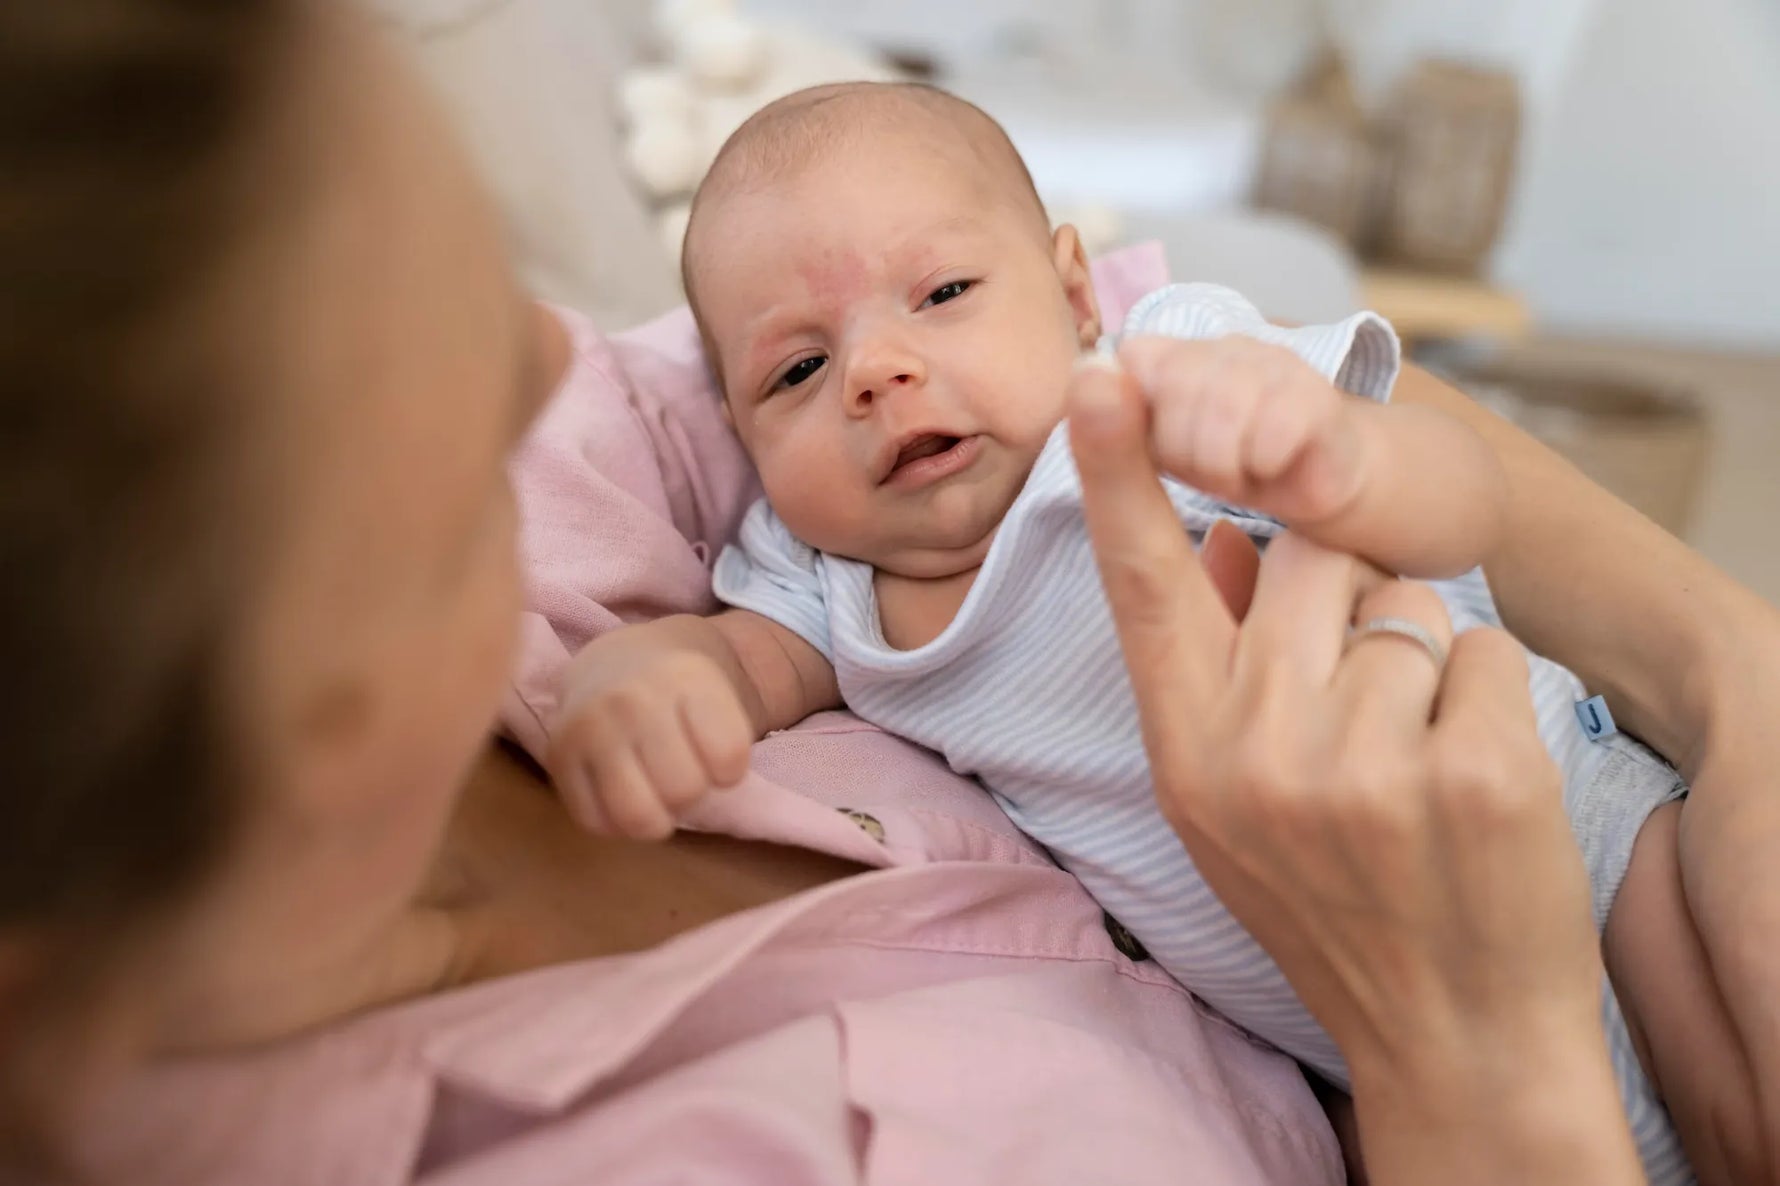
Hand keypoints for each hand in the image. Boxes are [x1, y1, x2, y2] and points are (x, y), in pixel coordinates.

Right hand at [548, 637, 752, 838]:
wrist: (615, 663)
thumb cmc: (679, 694)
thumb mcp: (719, 696)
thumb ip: (731, 742)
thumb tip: (715, 794)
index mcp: (685, 677)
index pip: (729, 757)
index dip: (729, 772)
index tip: (716, 755)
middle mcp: (633, 698)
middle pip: (684, 790)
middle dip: (691, 793)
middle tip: (681, 771)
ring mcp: (590, 725)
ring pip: (638, 816)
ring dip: (656, 817)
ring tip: (655, 792)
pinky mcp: (558, 754)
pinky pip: (596, 823)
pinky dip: (616, 823)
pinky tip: (623, 794)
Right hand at [1065, 357, 1641, 1182]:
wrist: (1450, 1036)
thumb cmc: (1338, 907)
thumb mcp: (1234, 805)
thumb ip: (1222, 668)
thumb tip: (1228, 537)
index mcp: (1187, 753)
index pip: (1145, 585)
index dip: (1118, 474)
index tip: (1100, 379)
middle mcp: (1258, 754)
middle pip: (1311, 557)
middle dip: (1350, 594)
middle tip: (1365, 702)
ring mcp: (1364, 769)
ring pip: (1408, 602)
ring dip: (1425, 659)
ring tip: (1416, 761)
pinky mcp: (1475, 776)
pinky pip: (1489, 652)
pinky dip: (1491, 700)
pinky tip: (1471, 783)